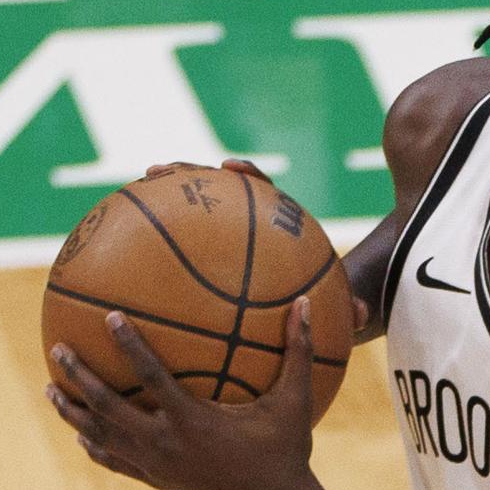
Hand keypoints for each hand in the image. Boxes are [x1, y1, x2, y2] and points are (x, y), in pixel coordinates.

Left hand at [46, 299, 318, 489]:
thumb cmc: (286, 451)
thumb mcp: (295, 401)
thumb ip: (298, 352)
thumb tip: (306, 304)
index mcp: (192, 420)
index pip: (150, 376)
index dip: (128, 344)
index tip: (110, 316)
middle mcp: (165, 443)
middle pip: (107, 407)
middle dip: (78, 377)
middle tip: (57, 350)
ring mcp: (156, 465)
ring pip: (101, 436)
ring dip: (73, 412)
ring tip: (50, 389)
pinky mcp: (157, 480)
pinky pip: (115, 461)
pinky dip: (95, 446)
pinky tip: (83, 434)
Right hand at [145, 159, 367, 333]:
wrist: (330, 321)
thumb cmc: (338, 315)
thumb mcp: (346, 317)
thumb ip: (354, 313)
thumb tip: (362, 313)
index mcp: (285, 236)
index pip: (268, 195)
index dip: (251, 179)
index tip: (231, 168)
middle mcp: (254, 234)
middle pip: (219, 194)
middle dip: (190, 177)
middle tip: (159, 172)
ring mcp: (231, 246)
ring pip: (193, 216)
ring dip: (163, 201)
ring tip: (130, 196)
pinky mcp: (214, 263)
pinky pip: (182, 255)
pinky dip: (157, 250)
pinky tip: (127, 257)